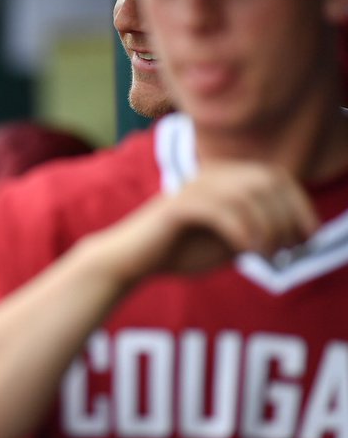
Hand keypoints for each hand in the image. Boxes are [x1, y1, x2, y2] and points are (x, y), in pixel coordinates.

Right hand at [95, 161, 319, 286]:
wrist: (130, 261)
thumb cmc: (178, 252)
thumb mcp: (228, 242)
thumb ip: (257, 231)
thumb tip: (295, 233)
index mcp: (223, 179)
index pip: (276, 176)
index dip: (299, 204)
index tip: (306, 239)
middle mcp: (209, 176)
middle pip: (266, 180)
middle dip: (287, 217)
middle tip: (289, 250)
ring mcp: (193, 188)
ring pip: (247, 194)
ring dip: (267, 227)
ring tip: (268, 254)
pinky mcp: (177, 206)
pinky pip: (221, 210)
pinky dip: (242, 231)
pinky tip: (247, 251)